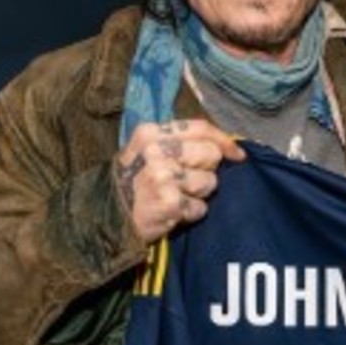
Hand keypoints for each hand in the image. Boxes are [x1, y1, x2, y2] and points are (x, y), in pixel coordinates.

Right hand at [114, 119, 244, 243]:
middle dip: (207, 170)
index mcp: (151, 133)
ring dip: (199, 194)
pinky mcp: (170, 202)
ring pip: (210, 182)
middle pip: (211, 154)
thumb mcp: (147, 151)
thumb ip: (180, 143)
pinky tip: (174, 212)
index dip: (224, 141)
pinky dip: (192, 213)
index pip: (200, 128)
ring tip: (177, 197)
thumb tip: (226, 146)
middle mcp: (156, 151)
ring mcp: (162, 176)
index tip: (238, 155)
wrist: (107, 217)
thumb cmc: (134, 183)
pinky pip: (201, 208)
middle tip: (187, 181)